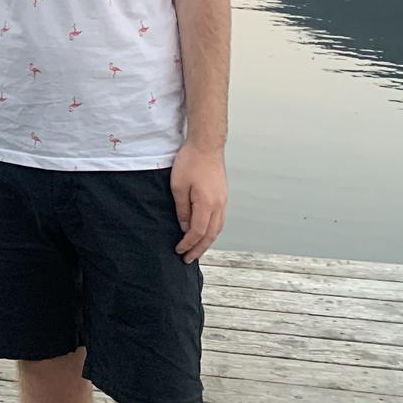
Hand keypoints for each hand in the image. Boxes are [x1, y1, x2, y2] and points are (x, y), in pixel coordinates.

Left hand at [170, 141, 226, 262]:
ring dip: (207, 242)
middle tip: (188, 259)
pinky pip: (219, 220)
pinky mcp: (223, 195)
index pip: (197, 232)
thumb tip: (185, 227)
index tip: (178, 250)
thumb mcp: (178, 186)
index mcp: (207, 204)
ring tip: (197, 250)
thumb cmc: (191, 161)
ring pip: (217, 229)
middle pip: (210, 235)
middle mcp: (219, 205)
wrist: (206, 144)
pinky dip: (212, 231)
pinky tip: (206, 232)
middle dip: (199, 249)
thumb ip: (182, 209)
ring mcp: (223, 200)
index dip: (187, 244)